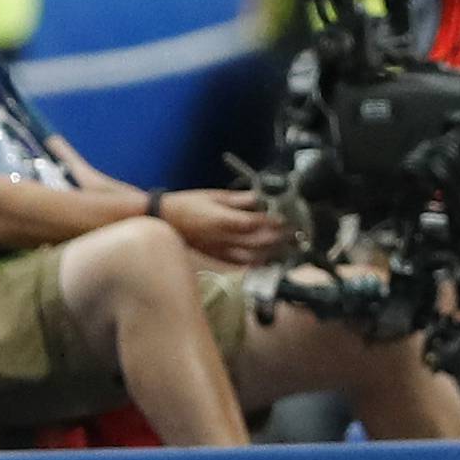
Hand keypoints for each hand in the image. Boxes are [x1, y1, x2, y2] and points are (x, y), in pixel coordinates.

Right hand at [160, 189, 283, 266]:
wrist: (163, 219)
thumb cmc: (188, 204)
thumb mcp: (216, 196)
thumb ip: (241, 199)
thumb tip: (262, 197)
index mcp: (223, 220)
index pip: (255, 223)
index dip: (274, 221)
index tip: (289, 217)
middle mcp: (223, 238)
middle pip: (258, 241)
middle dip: (280, 237)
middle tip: (296, 232)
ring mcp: (220, 250)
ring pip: (252, 256)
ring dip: (272, 252)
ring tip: (289, 246)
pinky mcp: (216, 257)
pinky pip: (240, 263)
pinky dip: (257, 262)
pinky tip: (269, 259)